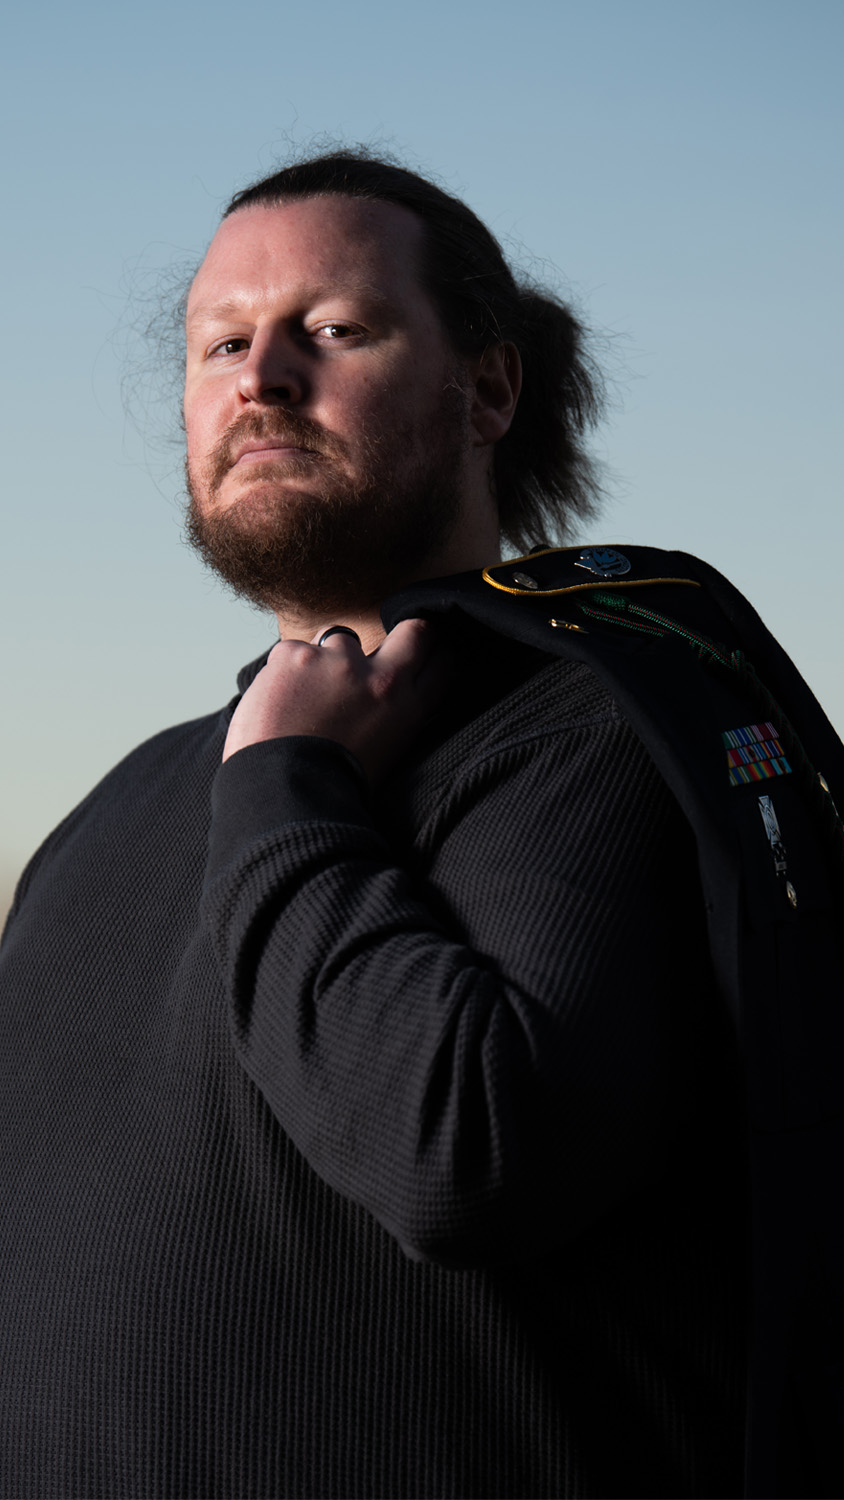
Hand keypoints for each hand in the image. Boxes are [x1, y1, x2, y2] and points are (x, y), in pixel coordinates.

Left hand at [222, 619, 449, 783]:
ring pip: (338, 639)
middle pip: (414, 632)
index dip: (436, 654)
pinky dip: (283, 672)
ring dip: (326, 660)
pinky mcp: (295, 655)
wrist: (285, 795)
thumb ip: (393, 720)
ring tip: (303, 700)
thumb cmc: (332, 788)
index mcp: (407, 709)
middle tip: (381, 651)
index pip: (444, 662)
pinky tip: (276, 704)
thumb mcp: (385, 757)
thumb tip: (388, 703)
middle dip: (405, 634)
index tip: (427, 654)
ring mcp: (337, 661)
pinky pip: (291, 652)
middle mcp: (380, 678)